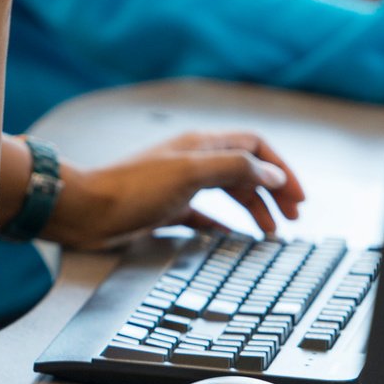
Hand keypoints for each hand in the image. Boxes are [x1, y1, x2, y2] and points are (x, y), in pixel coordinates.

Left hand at [48, 129, 305, 250]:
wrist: (85, 210)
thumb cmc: (131, 189)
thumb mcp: (189, 173)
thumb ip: (233, 167)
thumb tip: (271, 172)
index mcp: (201, 145)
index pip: (254, 146)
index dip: (280, 169)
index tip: (298, 197)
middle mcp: (193, 161)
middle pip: (245, 170)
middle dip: (272, 192)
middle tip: (292, 218)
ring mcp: (180, 185)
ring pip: (228, 193)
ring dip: (253, 209)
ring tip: (270, 232)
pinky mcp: (166, 208)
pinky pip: (205, 215)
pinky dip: (224, 224)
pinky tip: (232, 238)